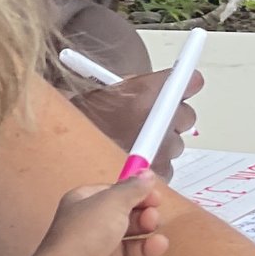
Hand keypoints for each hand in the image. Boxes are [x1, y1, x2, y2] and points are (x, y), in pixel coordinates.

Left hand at [29, 175, 168, 255]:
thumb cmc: (89, 231)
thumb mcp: (113, 201)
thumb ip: (133, 188)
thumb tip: (148, 174)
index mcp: (83, 205)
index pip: (112, 196)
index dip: (135, 195)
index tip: (156, 198)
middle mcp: (87, 230)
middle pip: (122, 223)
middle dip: (143, 221)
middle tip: (153, 221)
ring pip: (125, 251)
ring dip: (145, 247)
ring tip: (159, 245)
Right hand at [67, 68, 200, 176]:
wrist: (64, 150)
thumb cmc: (84, 120)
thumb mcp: (108, 90)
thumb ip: (142, 85)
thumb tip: (169, 83)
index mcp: (146, 94)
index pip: (189, 82)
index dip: (188, 84)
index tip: (188, 83)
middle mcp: (159, 120)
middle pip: (186, 116)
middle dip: (171, 117)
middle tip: (148, 120)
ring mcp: (163, 149)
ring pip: (176, 143)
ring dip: (162, 143)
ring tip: (133, 142)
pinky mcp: (161, 172)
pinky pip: (168, 166)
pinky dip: (155, 164)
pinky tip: (134, 159)